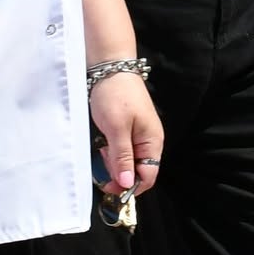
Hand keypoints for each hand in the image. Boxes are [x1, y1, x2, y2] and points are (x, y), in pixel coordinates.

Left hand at [90, 70, 164, 198]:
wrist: (110, 66)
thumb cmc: (115, 96)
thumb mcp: (116, 129)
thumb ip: (122, 158)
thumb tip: (127, 185)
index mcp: (152, 143)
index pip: (147, 177)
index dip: (130, 187)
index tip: (109, 187)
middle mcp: (148, 141)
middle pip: (136, 171)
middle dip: (118, 172)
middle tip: (101, 162)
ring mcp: (138, 134)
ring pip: (126, 160)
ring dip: (112, 160)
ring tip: (101, 146)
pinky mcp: (127, 128)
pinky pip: (121, 148)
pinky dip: (110, 149)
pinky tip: (102, 140)